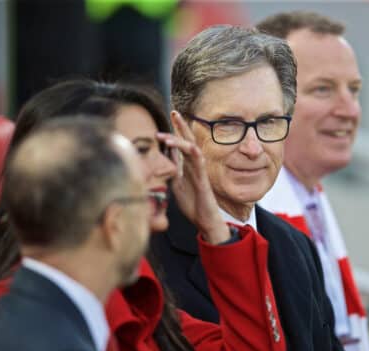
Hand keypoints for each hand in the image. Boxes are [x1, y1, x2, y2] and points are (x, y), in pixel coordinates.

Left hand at [160, 111, 229, 243]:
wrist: (204, 220)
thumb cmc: (192, 204)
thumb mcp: (177, 184)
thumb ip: (173, 170)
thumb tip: (165, 158)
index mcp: (187, 166)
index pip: (181, 144)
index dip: (175, 131)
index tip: (168, 117)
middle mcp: (194, 165)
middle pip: (188, 140)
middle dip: (181, 126)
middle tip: (174, 112)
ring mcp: (199, 170)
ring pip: (191, 149)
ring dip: (179, 140)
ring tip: (165, 135)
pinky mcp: (203, 178)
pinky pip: (198, 162)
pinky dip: (192, 152)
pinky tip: (187, 145)